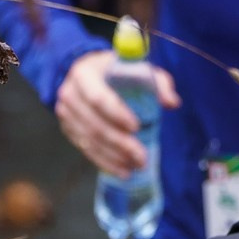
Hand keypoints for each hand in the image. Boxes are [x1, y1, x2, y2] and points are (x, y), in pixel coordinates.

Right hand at [55, 48, 178, 173]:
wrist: (87, 73)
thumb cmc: (117, 70)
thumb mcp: (137, 68)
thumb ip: (157, 82)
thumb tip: (172, 103)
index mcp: (84, 73)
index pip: (98, 97)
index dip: (116, 114)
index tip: (136, 127)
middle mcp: (70, 94)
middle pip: (94, 124)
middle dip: (119, 143)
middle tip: (142, 156)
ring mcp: (65, 114)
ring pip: (90, 141)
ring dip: (114, 156)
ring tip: (136, 165)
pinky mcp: (68, 129)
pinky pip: (86, 149)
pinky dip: (105, 162)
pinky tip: (122, 171)